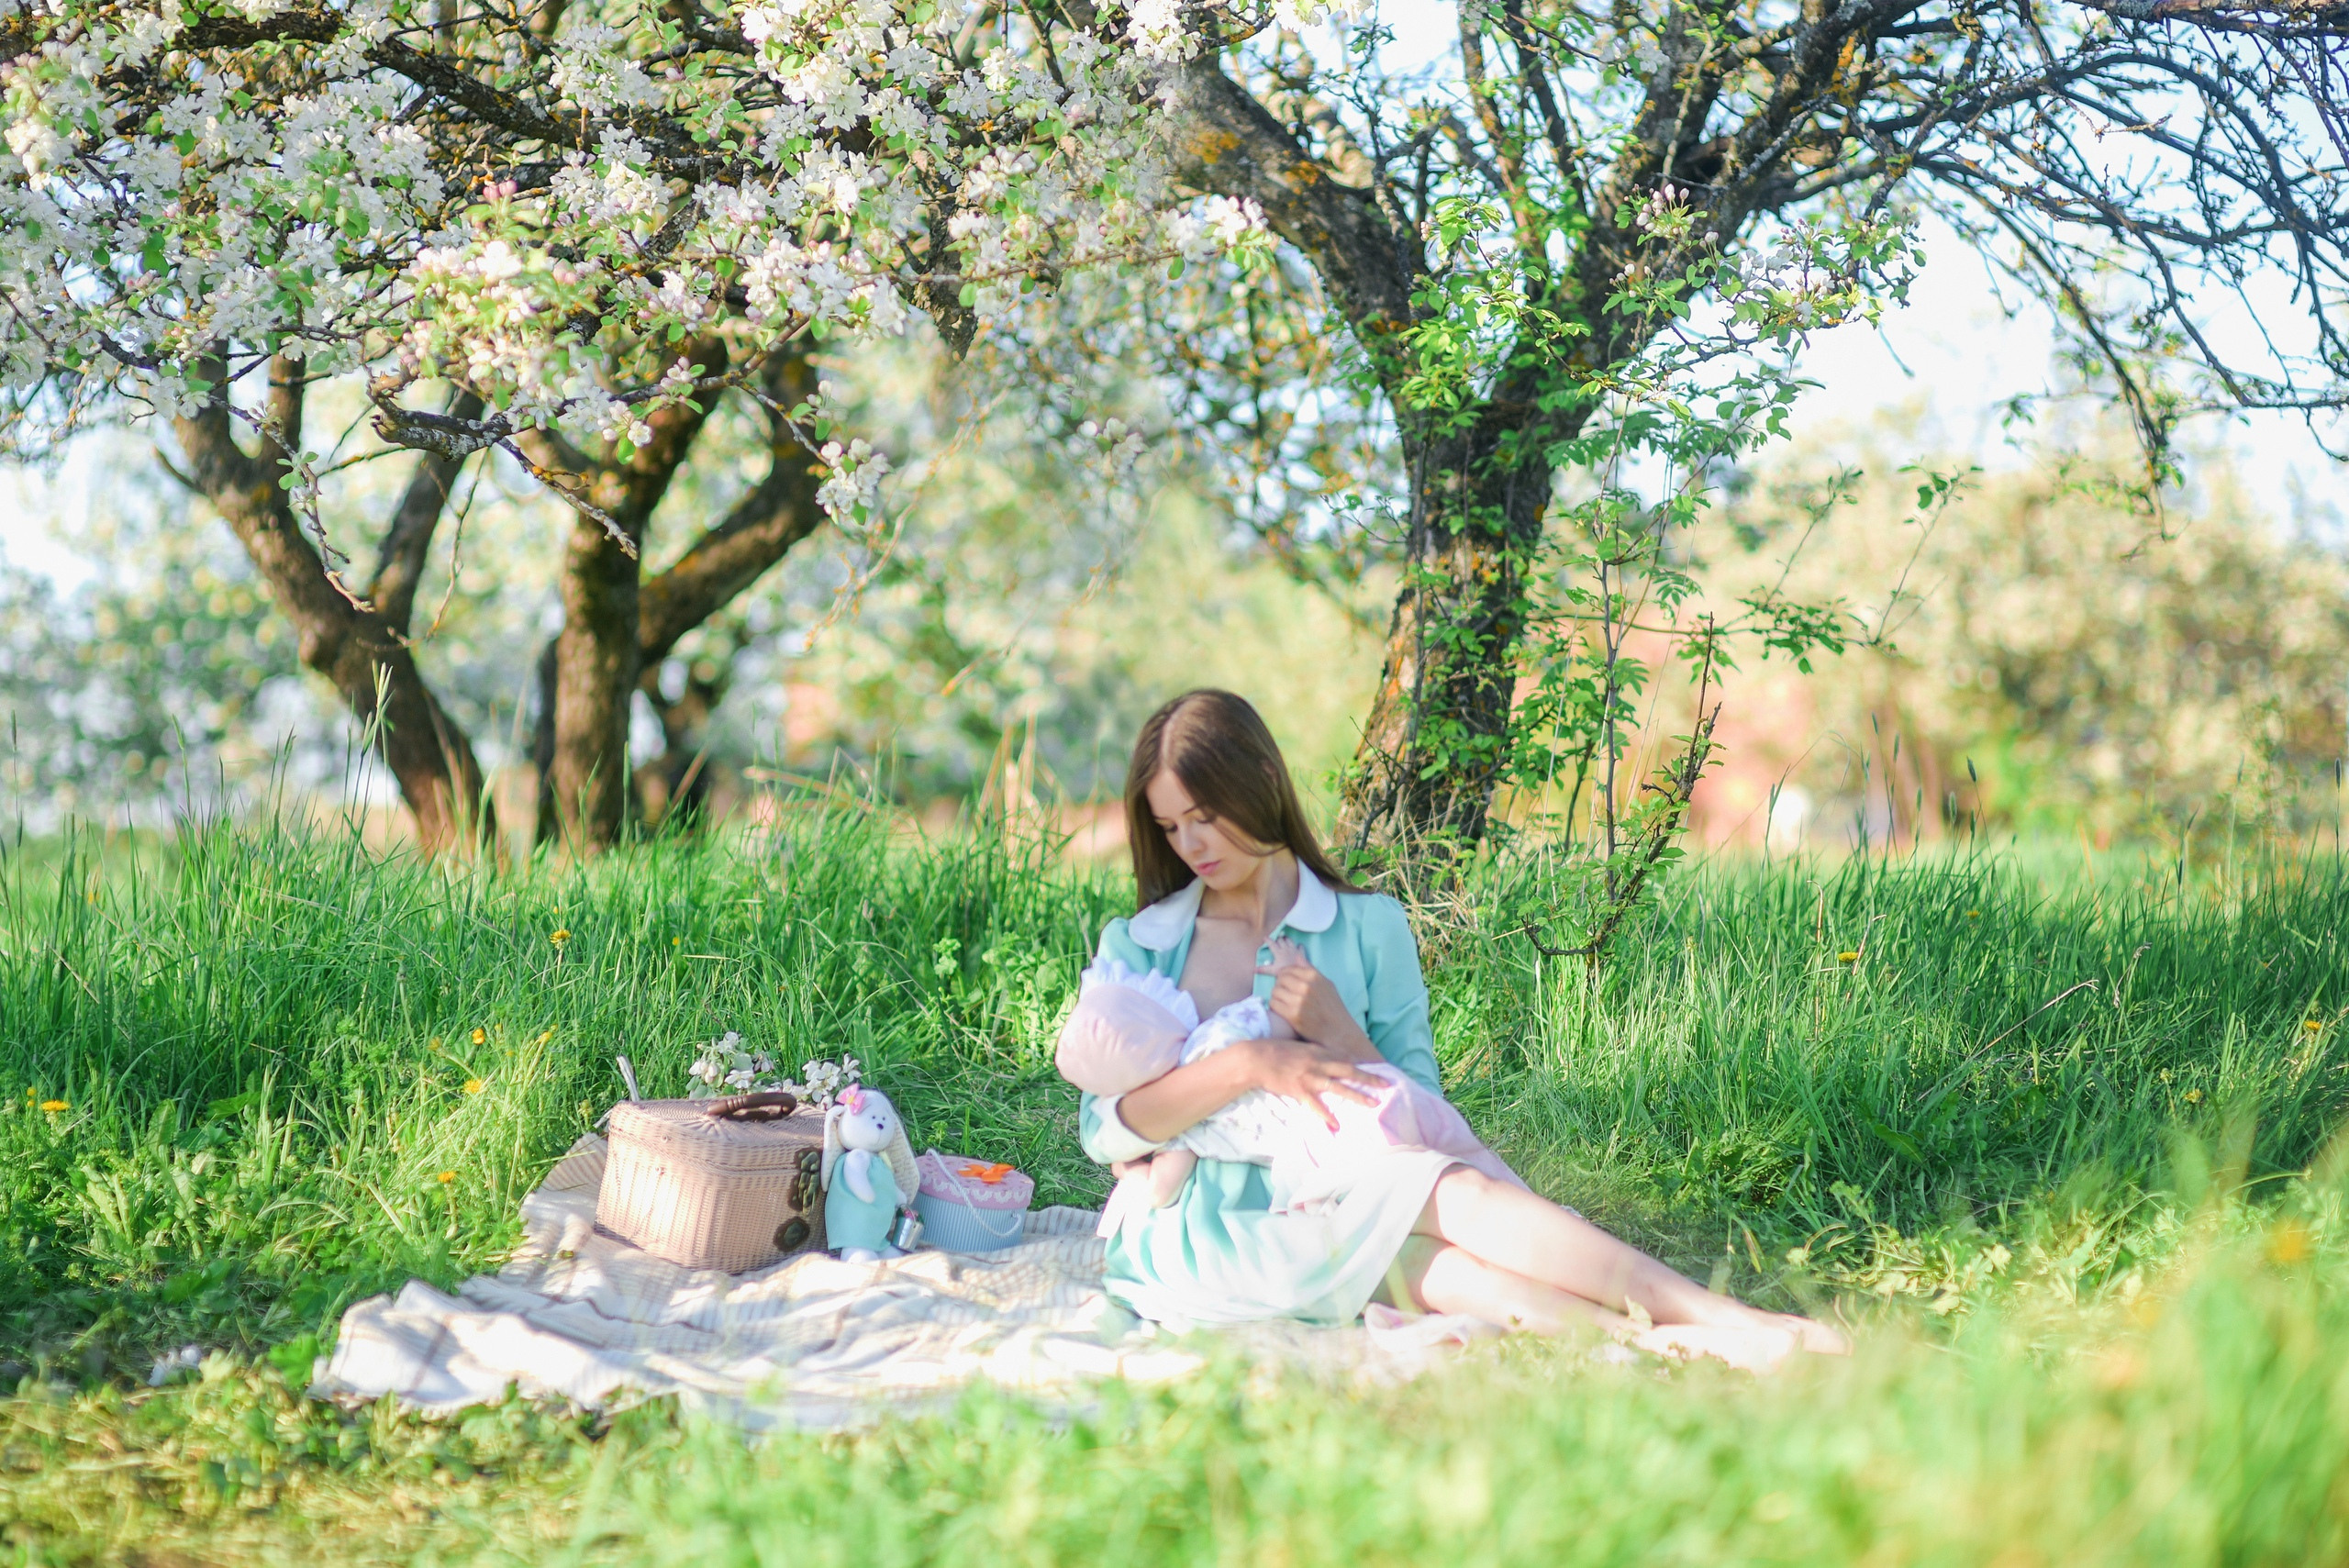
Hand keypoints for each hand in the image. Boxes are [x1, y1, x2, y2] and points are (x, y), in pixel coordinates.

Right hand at [1239, 1035, 1382, 1129]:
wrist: (1256, 1058)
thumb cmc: (1276, 1051)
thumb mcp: (1300, 1046)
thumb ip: (1316, 1052)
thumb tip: (1331, 1057)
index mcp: (1319, 1052)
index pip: (1346, 1058)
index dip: (1363, 1064)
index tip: (1379, 1070)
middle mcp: (1318, 1064)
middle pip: (1349, 1071)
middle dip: (1370, 1078)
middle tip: (1387, 1084)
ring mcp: (1310, 1078)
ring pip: (1339, 1088)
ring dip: (1358, 1096)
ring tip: (1373, 1104)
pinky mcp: (1299, 1090)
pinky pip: (1316, 1105)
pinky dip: (1326, 1115)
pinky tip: (1337, 1124)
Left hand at [1256, 938, 1372, 1056]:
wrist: (1338, 1032)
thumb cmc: (1333, 1008)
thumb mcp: (1326, 984)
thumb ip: (1311, 970)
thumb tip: (1297, 955)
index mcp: (1314, 976)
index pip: (1288, 969)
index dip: (1284, 976)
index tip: (1287, 984)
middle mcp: (1306, 986)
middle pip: (1280, 980)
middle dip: (1280, 986)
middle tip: (1285, 995)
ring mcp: (1299, 1001)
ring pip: (1275, 991)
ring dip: (1277, 997)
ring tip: (1284, 1003)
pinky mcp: (1293, 1015)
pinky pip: (1274, 1004)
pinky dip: (1276, 1008)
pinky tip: (1283, 1011)